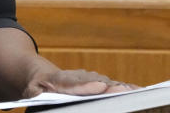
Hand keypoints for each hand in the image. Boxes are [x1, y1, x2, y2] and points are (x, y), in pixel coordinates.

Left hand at [22, 68, 136, 98]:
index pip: (74, 83)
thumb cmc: (36, 87)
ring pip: (106, 82)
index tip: (100, 87)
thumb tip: (38, 95)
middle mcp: (77, 76)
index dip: (87, 86)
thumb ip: (35, 94)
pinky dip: (124, 87)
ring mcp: (88, 78)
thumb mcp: (31, 91)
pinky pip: (111, 85)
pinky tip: (138, 91)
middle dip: (109, 87)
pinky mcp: (96, 82)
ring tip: (137, 92)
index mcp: (59, 79)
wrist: (41, 75)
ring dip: (121, 87)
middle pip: (95, 82)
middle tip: (124, 91)